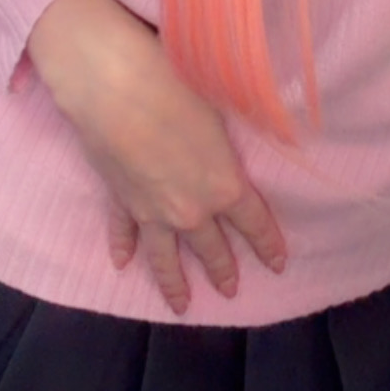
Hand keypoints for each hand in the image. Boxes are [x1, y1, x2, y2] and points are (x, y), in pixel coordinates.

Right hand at [28, 0, 286, 313]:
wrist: (111, 87)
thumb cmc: (174, 86)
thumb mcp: (223, 106)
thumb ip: (238, 134)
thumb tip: (263, 129)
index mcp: (223, 186)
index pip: (255, 224)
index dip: (268, 246)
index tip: (278, 266)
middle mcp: (189, 209)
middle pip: (211, 247)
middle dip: (224, 270)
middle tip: (230, 291)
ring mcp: (149, 211)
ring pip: (165, 256)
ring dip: (174, 281)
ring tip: (181, 305)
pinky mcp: (117, 200)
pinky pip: (123, 232)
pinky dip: (123, 247)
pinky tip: (122, 262)